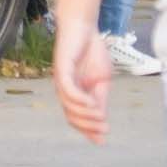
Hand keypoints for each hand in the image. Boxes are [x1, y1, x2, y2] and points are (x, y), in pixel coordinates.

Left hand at [53, 21, 110, 140]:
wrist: (84, 27)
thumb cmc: (92, 52)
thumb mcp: (102, 80)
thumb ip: (100, 99)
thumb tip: (102, 120)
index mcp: (74, 94)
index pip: (77, 119)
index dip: (88, 130)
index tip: (103, 138)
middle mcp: (64, 90)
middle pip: (71, 116)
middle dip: (88, 126)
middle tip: (105, 129)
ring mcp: (61, 80)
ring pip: (69, 106)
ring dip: (85, 115)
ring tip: (101, 117)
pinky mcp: (61, 69)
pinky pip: (67, 89)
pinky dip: (79, 99)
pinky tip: (91, 104)